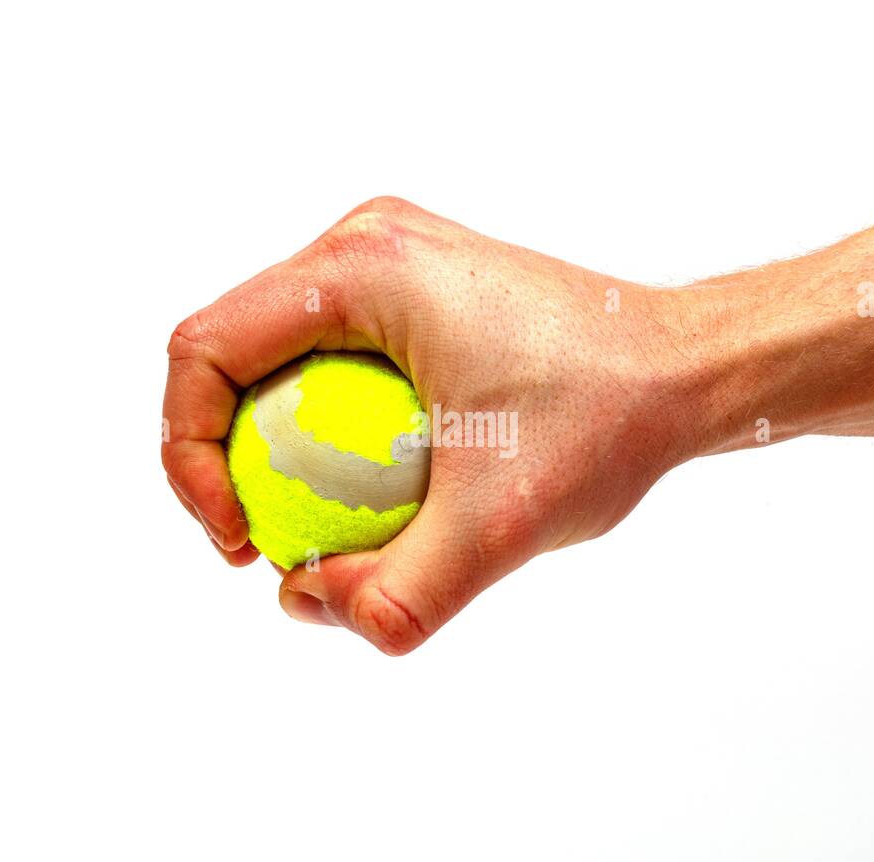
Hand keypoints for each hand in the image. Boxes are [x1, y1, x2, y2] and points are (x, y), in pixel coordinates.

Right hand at [162, 198, 721, 653]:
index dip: (187, 455)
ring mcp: (389, 263)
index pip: (204, 352)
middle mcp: (362, 246)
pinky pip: (328, 361)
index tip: (243, 538)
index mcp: (360, 269)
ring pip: (277, 360)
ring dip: (271, 447)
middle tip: (270, 544)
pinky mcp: (415, 292)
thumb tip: (308, 604)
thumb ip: (402, 593)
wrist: (686, 367)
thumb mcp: (502, 526)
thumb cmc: (607, 420)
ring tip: (319, 527)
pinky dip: (322, 430)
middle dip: (224, 459)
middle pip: (232, 355)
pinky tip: (370, 489)